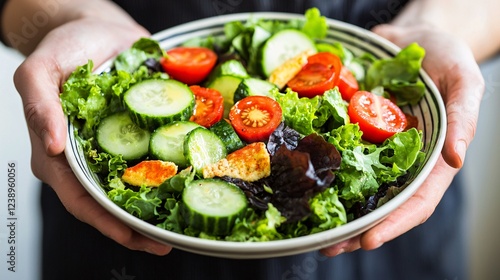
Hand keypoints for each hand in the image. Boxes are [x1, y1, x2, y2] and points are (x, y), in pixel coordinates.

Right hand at [14, 17, 171, 255]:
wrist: (96, 29)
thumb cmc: (64, 48)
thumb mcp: (39, 71)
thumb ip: (38, 105)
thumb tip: (49, 146)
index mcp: (61, 155)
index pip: (81, 199)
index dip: (107, 222)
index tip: (134, 237)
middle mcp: (90, 158)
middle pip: (112, 203)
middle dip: (137, 227)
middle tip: (166, 243)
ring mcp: (117, 148)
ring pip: (137, 186)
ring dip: (158, 207)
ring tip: (183, 226)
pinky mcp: (140, 134)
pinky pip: (156, 157)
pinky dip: (171, 172)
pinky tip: (192, 181)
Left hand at [320, 24, 483, 255]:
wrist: (414, 36)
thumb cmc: (446, 58)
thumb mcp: (464, 82)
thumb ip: (463, 119)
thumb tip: (455, 158)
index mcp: (430, 158)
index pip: (416, 200)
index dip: (395, 223)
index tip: (369, 240)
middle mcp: (400, 159)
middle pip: (380, 203)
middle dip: (356, 229)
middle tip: (328, 246)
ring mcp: (374, 147)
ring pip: (355, 186)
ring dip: (335, 210)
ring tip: (310, 231)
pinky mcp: (353, 130)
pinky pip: (336, 152)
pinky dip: (322, 170)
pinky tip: (301, 183)